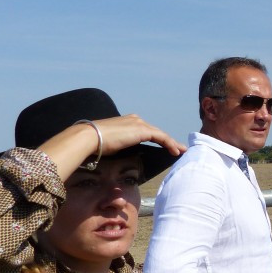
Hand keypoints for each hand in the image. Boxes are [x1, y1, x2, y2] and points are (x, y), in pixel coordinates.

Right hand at [40, 114, 185, 180]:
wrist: (89, 137)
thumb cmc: (95, 143)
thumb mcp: (111, 143)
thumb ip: (119, 145)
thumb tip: (119, 152)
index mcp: (127, 122)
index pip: (147, 130)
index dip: (158, 138)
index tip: (166, 146)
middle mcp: (135, 120)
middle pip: (156, 132)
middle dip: (168, 140)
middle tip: (179, 148)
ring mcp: (139, 124)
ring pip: (161, 134)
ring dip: (173, 143)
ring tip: (182, 151)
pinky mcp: (142, 130)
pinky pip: (161, 137)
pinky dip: (170, 144)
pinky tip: (176, 151)